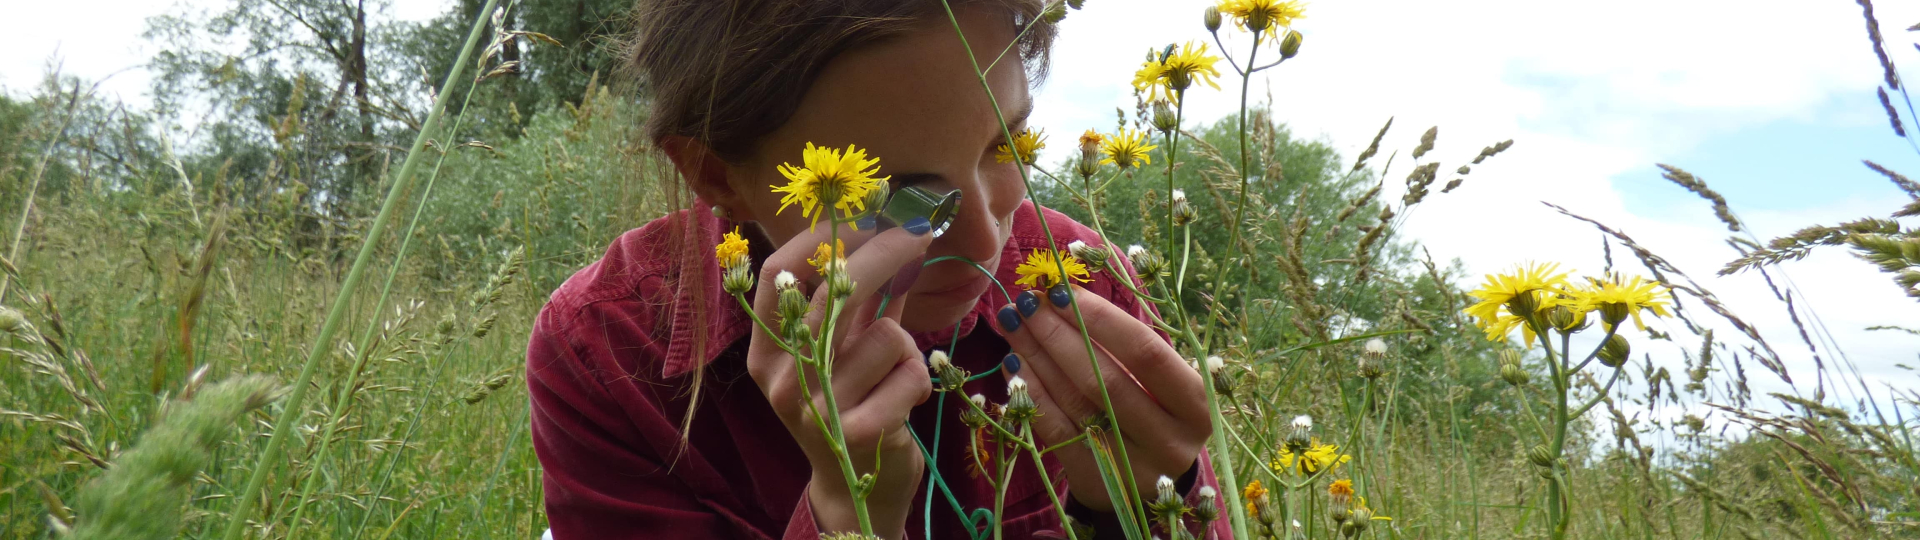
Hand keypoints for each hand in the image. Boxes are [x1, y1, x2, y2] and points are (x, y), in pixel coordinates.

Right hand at [745, 224, 934, 537]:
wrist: (855, 492)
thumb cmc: (853, 405)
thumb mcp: (845, 350)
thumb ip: (858, 301)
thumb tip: (891, 231)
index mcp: (768, 352)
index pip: (778, 273)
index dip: (821, 237)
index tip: (864, 215)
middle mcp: (783, 378)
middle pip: (836, 288)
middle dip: (887, 250)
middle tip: (920, 230)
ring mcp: (816, 407)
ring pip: (886, 332)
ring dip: (907, 347)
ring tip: (896, 374)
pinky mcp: (856, 432)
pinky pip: (910, 372)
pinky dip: (920, 380)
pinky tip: (905, 402)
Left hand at [993, 284, 1211, 510]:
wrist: (1148, 484)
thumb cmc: (1153, 412)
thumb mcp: (1159, 383)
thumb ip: (1123, 346)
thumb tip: (1062, 296)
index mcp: (1196, 405)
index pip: (1146, 352)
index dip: (1101, 319)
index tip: (1061, 291)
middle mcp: (1170, 441)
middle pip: (1105, 379)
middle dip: (1059, 334)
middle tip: (1026, 303)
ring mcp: (1133, 468)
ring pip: (1077, 403)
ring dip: (1038, 357)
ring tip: (1013, 325)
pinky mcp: (1097, 482)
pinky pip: (1057, 430)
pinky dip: (1033, 393)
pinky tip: (1014, 364)